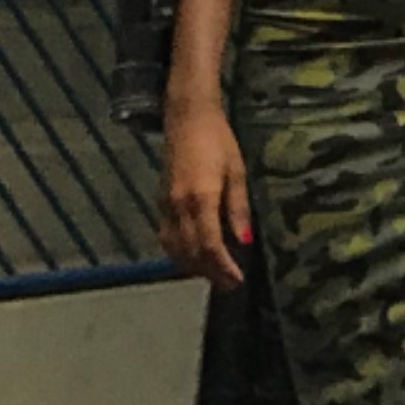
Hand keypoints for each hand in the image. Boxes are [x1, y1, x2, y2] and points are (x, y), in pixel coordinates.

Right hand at [160, 104, 255, 289]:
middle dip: (210, 273)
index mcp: (202, 198)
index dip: (223, 267)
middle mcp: (179, 206)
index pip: (210, 245)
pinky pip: (166, 238)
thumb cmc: (219, 141)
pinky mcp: (160, 203)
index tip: (237, 280)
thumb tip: (245, 242)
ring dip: (193, 267)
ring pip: (175, 250)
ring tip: (214, 275)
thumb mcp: (237, 172)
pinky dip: (179, 254)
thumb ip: (239, 208)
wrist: (187, 119)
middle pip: (191, 253)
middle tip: (229, 284)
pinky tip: (193, 257)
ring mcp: (166, 206)